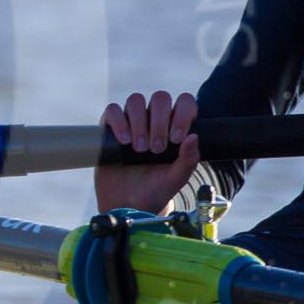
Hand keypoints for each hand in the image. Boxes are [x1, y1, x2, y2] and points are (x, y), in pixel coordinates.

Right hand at [94, 90, 201, 213]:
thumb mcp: (177, 177)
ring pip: (136, 101)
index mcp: (175, 126)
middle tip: (156, 149)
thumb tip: (193, 136)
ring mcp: (131, 121)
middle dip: (159, 122)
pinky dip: (119, 121)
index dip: (183, 113)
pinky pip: (113, 111)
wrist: (128, 205)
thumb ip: (189, 159)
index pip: (184, 102)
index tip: (177, 138)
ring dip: (139, 122)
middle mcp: (153, 119)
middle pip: (160, 98)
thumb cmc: (156, 189)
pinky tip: (124, 141)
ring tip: (139, 148)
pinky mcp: (110, 128)